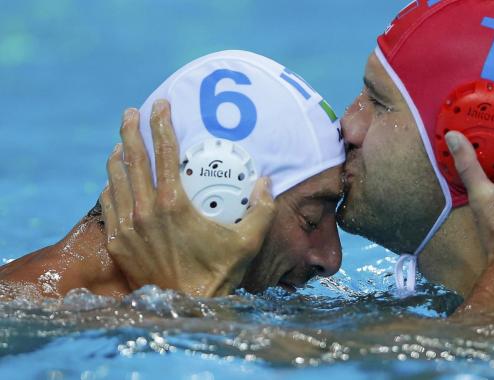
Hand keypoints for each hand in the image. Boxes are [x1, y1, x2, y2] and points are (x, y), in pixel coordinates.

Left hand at [100, 100, 275, 296]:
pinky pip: (109, 203)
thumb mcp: (248, 241)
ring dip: (117, 155)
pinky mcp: (118, 242)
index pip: (163, 151)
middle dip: (130, 129)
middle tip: (132, 112)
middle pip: (132, 158)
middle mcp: (145, 210)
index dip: (161, 124)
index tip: (161, 105)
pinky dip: (110, 186)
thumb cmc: (218, 273)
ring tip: (121, 142)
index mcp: (173, 203)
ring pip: (115, 178)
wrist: (185, 305)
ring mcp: (127, 226)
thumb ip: (261, 209)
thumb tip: (265, 181)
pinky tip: (114, 180)